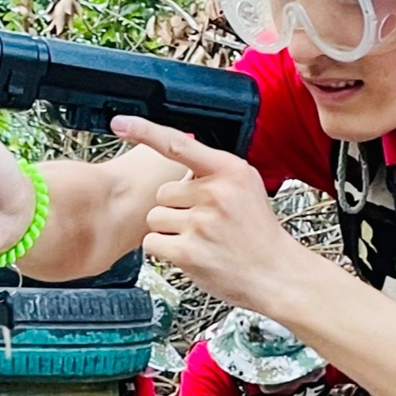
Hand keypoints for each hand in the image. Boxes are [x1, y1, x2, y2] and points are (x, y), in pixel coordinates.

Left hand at [113, 116, 304, 312]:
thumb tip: (178, 153)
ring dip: (169, 230)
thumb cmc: (258, 232)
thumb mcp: (248, 186)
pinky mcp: (189, 251)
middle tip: (204, 222)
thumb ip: (215, 170)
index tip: (121, 123)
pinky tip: (191, 253)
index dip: (146, 131)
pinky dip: (164, 250)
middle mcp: (215, 193)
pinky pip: (152, 242)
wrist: (275, 272)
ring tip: (200, 239)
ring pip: (155, 217)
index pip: (179, 144)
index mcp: (230, 171)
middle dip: (175, 208)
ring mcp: (201, 223)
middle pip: (162, 192)